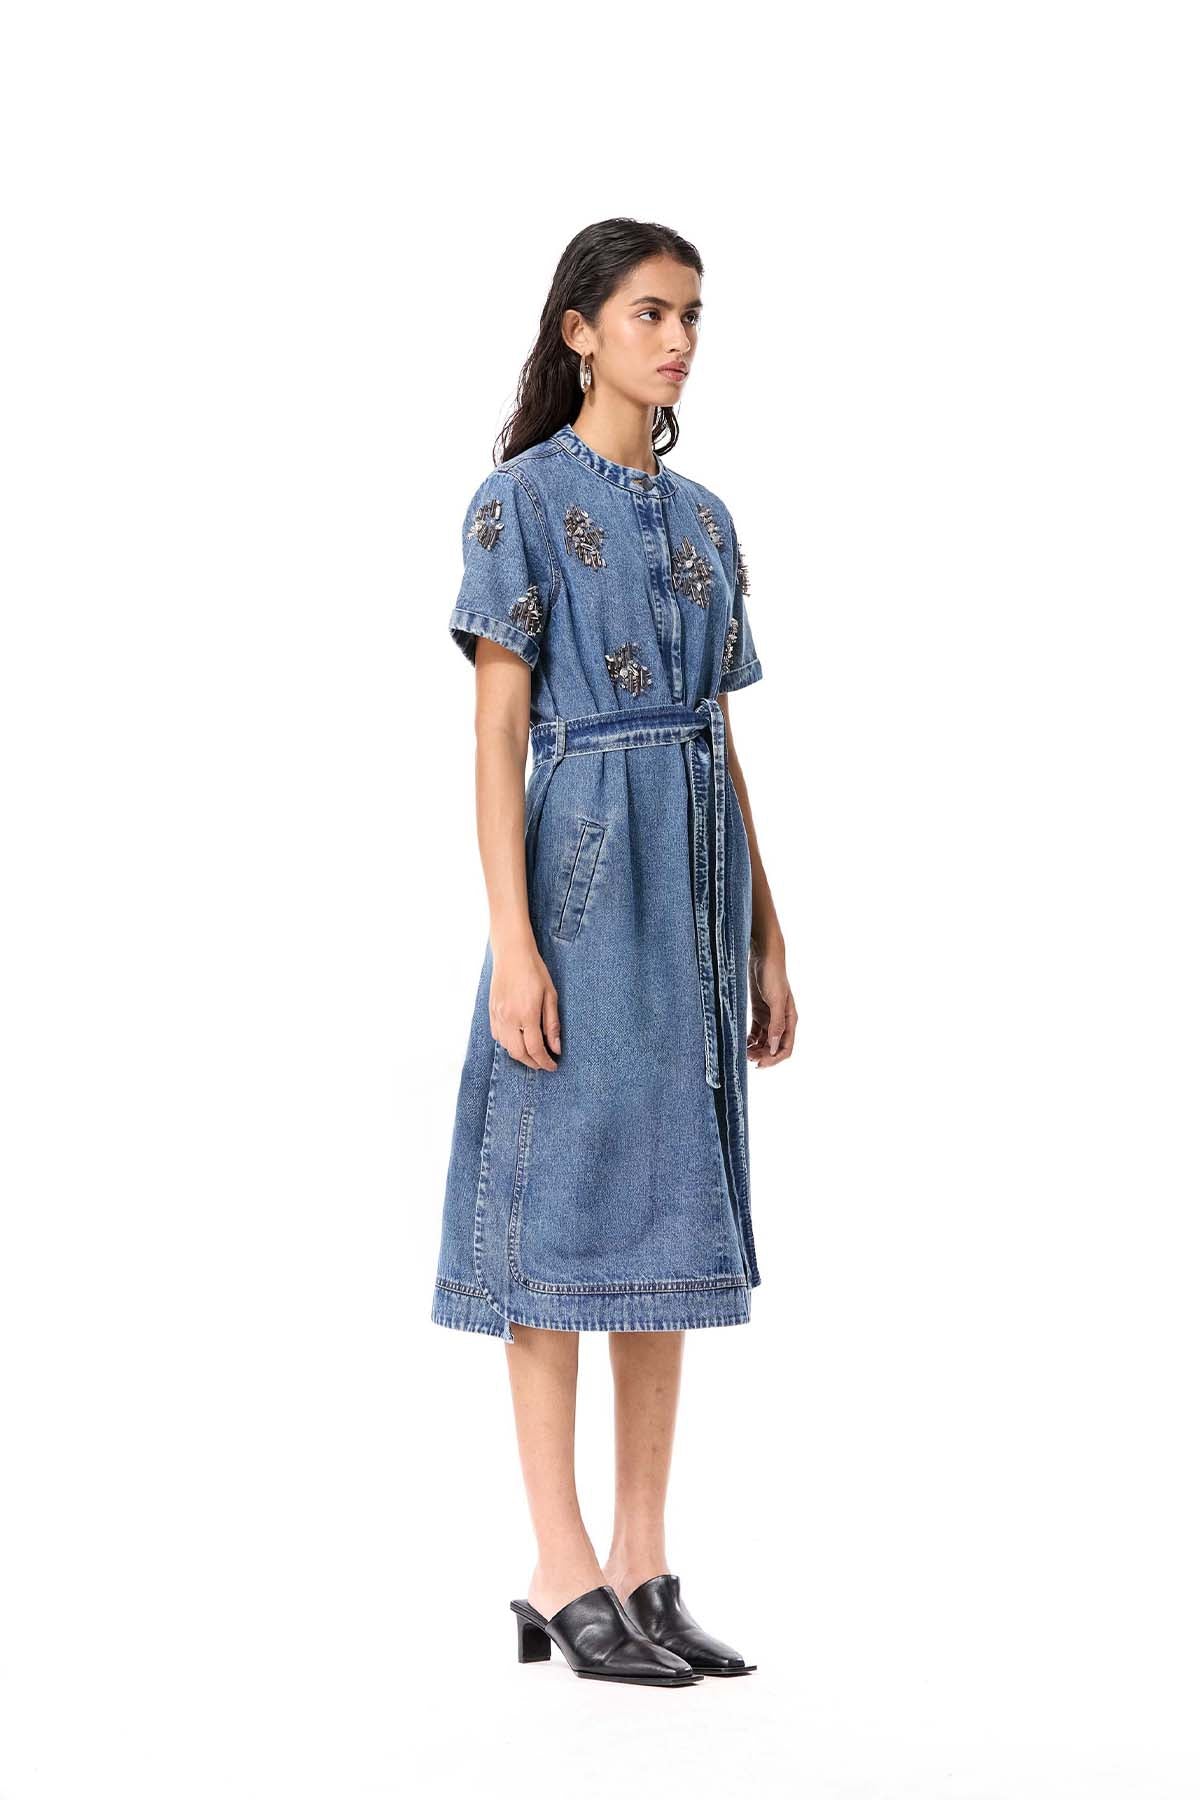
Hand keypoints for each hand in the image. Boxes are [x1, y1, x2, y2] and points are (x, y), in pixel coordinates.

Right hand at [490, 941, 560, 1070]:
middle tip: (544, 1063)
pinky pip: (497, 1036)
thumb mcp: (550, 995)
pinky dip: (508, 1043)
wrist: (512, 954)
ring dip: (519, 1054)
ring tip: (533, 1052)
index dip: (545, 1061)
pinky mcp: (491, 1011)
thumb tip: (556, 1048)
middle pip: (519, 1053)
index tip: (553, 1066)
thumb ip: (552, 1024)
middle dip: (532, 1063)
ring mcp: (497, 1015)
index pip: (535, 1048)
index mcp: (527, 1014)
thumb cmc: (535, 971)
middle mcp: (509, 1018)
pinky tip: (517, 1040)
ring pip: (506, 1046)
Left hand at [747, 939, 795, 1068]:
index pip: (785, 1048)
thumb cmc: (773, 975)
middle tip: (746, 1058)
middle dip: (762, 1055)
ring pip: (764, 1041)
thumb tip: (774, 1048)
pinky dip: (750, 1039)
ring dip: (755, 1049)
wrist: (764, 956)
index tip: (759, 1064)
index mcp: (790, 1020)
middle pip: (773, 1047)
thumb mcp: (775, 1000)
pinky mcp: (759, 1011)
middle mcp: (781, 1021)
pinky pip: (755, 1032)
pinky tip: (742, 1042)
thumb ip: (776, 1024)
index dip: (774, 1059)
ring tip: (742, 1051)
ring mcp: (769, 1017)